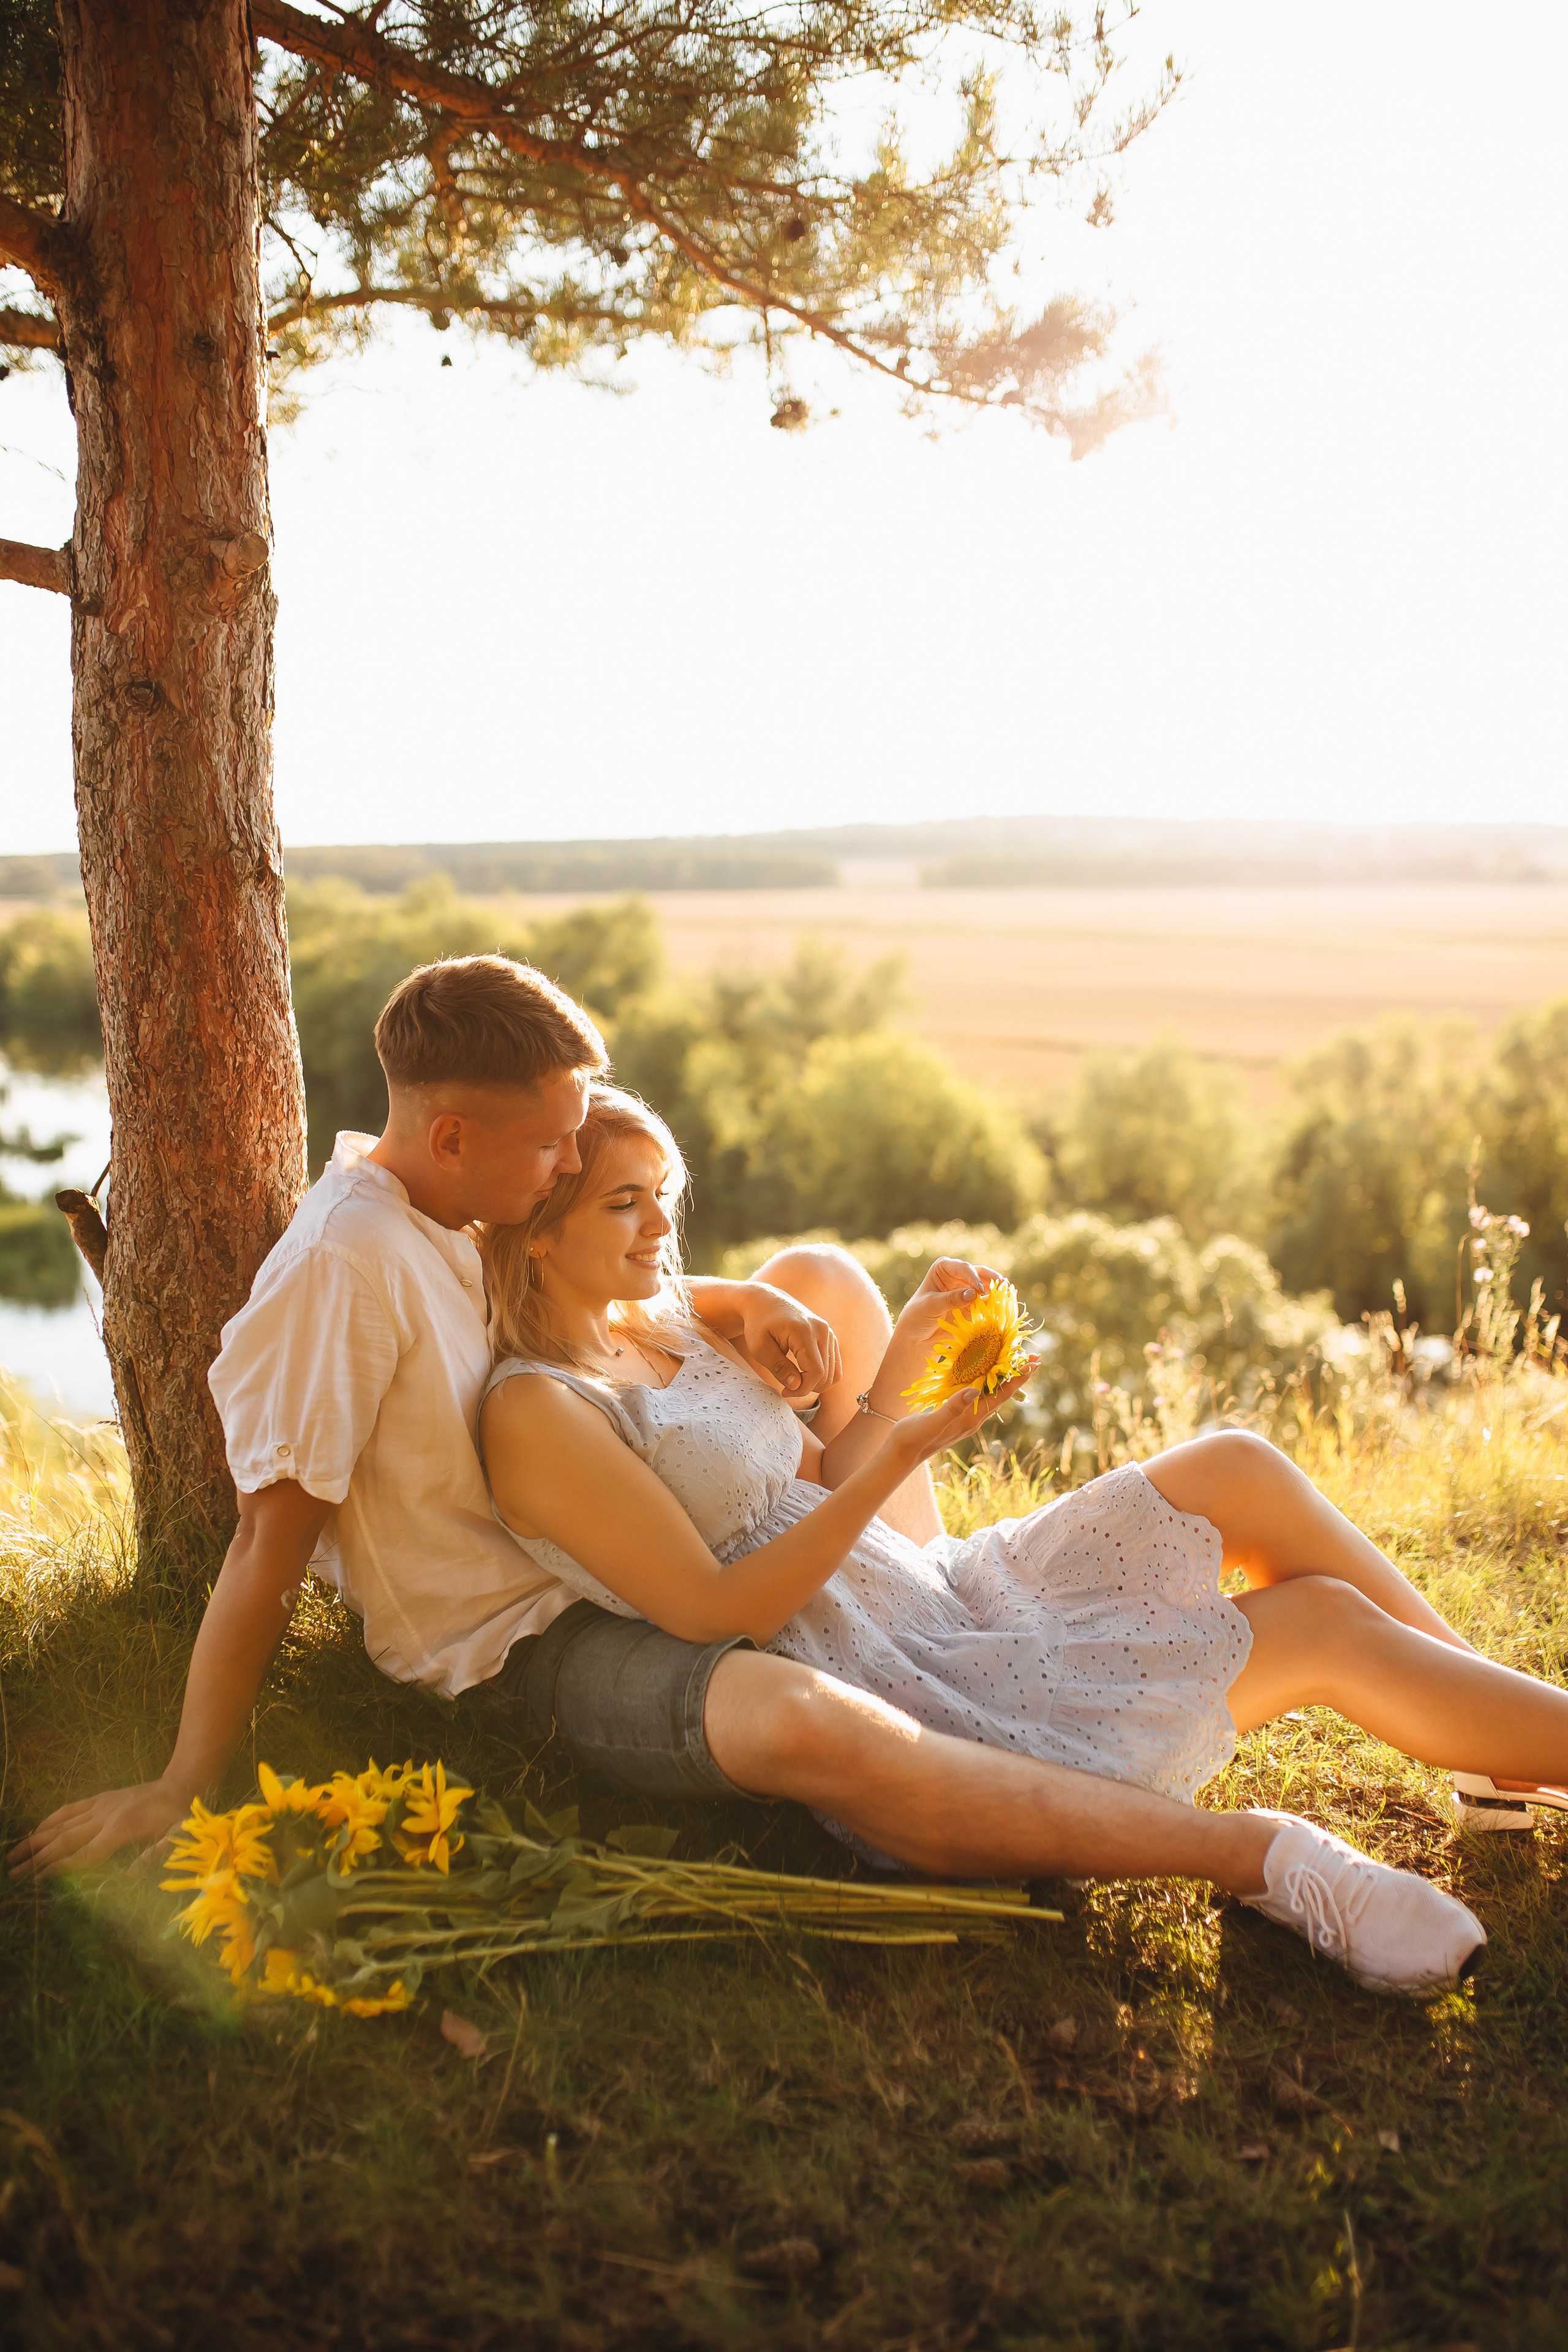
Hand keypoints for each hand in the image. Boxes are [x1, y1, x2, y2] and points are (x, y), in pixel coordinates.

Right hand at [6, 1778, 190, 1881]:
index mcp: (121, 1828)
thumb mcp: (177, 1837)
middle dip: (38, 1858)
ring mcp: (101, 1805)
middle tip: (14, 1873)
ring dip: (36, 1839)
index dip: (60, 1868)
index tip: (38, 1880)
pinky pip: (71, 1809)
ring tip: (14, 1854)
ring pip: (62, 1824)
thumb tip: (129, 1876)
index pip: (84, 1854)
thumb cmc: (180, 1816)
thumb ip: (155, 1855)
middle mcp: (105, 1816)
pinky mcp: (101, 1798)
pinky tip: (36, 1830)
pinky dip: (51, 1819)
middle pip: (65, 1840)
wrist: (181, 1785)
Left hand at [727, 1283, 841, 1397]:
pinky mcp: (829, 1335)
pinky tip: (802, 1373)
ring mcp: (828, 1331)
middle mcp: (822, 1330)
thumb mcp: (760, 1348)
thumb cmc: (758, 1324)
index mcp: (804, 1331)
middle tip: (786, 1388)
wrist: (766, 1301)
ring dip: (815, 1383)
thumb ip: (779, 1367)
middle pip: (826, 1374)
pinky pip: (833, 1364)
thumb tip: (796, 1385)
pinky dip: (821, 1374)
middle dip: (807, 1388)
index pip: (816, 1371)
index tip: (784, 1392)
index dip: (803, 1389)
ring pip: (833, 1372)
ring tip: (793, 1380)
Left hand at [873, 1258, 1018, 1403]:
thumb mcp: (931, 1306)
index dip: (973, 1277)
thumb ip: (951, 1299)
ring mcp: (967, 1290)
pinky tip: (1004, 1304)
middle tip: (1003, 1285)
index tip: (980, 1290)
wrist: (917, 1336)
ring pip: (986, 1285)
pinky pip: (987, 1301)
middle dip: (991, 1278)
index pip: (962, 1267)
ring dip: (996, 1289)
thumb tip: (973, 1293)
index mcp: (943, 1268)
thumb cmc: (917, 1316)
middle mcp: (957, 1276)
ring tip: (1007, 1293)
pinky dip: (995, 1302)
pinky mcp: (973, 1305)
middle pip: (978, 1273)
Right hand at [883, 1367, 1034, 1470]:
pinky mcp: (955, 1413)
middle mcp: (973, 1417)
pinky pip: (977, 1393)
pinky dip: (985, 1379)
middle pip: (1002, 1393)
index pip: (1002, 1395)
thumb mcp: (934, 1422)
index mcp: (971, 1418)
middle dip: (1017, 1375)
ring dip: (1004, 1376)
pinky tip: (983, 1372)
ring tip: (1015, 1360)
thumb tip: (974, 1391)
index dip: (1018, 1378)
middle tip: (1035, 1356)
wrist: (901, 1454)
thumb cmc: (915, 1438)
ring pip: (991, 1392)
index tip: (1034, 1362)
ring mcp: (965, 1416)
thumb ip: (953, 1407)